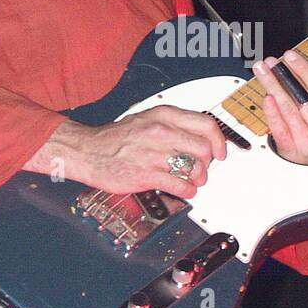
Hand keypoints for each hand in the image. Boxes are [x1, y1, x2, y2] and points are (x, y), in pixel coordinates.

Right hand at [26, 106, 226, 197]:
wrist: (87, 150)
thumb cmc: (117, 138)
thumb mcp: (147, 119)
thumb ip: (174, 125)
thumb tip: (200, 136)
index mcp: (163, 116)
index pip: (206, 124)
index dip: (219, 140)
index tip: (220, 151)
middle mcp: (161, 132)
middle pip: (204, 149)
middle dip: (207, 163)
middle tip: (201, 169)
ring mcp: (154, 154)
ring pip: (195, 169)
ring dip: (198, 179)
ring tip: (191, 180)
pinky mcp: (146, 175)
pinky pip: (181, 186)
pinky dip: (188, 192)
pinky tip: (183, 190)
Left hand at [253, 49, 307, 164]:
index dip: (303, 69)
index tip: (290, 56)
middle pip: (302, 96)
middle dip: (284, 76)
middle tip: (271, 62)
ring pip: (288, 109)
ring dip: (273, 87)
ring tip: (263, 72)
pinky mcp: (292, 150)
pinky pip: (279, 128)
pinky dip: (272, 112)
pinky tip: (267, 97)